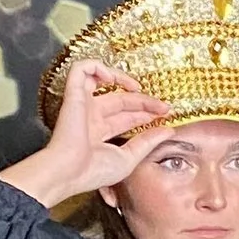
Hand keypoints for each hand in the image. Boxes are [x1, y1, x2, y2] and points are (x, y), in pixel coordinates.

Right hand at [2, 56, 169, 210]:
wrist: (69, 171)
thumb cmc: (92, 171)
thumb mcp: (128, 158)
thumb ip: (148, 142)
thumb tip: (168, 131)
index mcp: (100, 133)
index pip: (126, 116)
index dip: (145, 112)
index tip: (165, 115)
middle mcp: (91, 117)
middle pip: (120, 99)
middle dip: (143, 100)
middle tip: (163, 106)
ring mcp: (82, 104)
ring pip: (101, 80)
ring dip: (121, 78)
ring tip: (136, 87)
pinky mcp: (74, 94)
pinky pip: (81, 69)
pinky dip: (96, 66)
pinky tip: (111, 77)